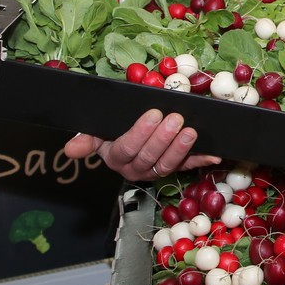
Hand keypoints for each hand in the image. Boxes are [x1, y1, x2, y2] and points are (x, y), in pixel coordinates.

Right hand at [63, 109, 221, 182]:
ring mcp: (156, 170)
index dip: (140, 133)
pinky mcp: (175, 169)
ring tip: (191, 132)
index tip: (153, 114)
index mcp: (116, 157)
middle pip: (149, 157)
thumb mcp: (97, 133)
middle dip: (164, 138)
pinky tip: (213, 155)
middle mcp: (136, 168)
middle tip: (175, 119)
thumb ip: (87, 139)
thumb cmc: (113, 131)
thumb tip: (71, 149)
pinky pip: (188, 166)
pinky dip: (201, 161)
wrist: (127, 139)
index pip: (127, 148)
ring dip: (181, 149)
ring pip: (168, 164)